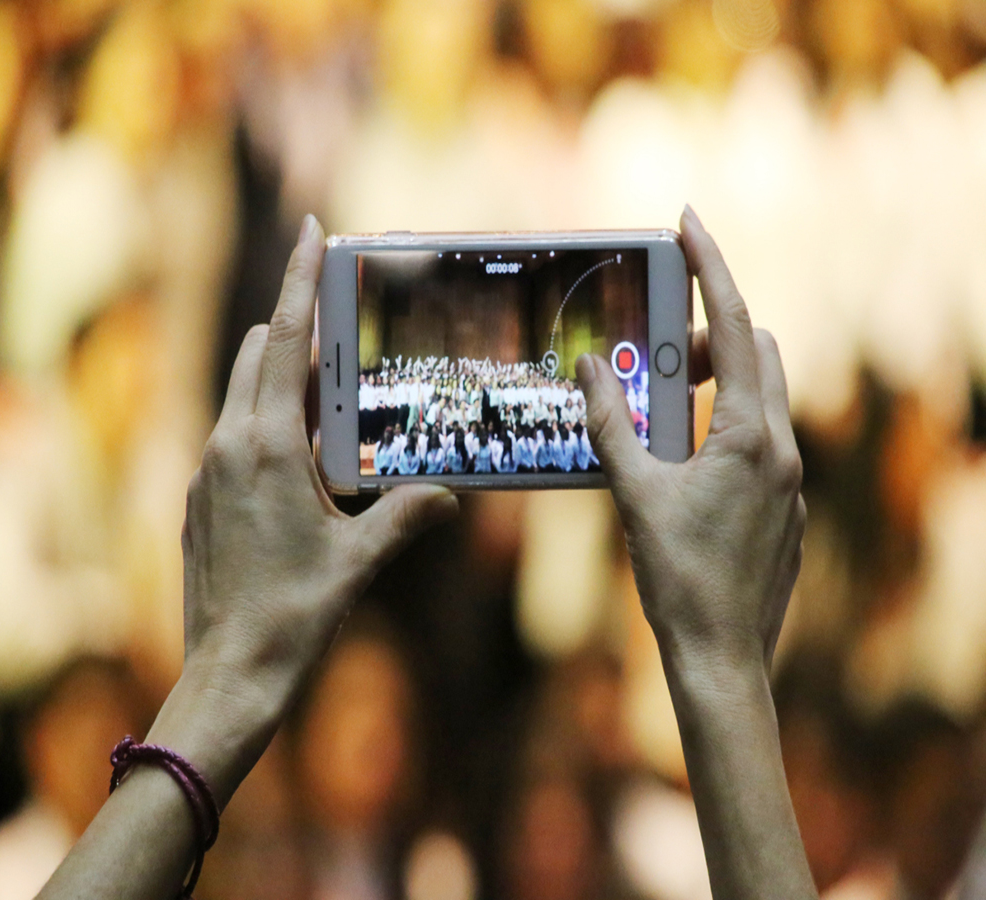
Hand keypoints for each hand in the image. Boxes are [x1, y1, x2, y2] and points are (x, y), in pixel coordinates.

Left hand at [166, 215, 457, 802]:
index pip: (283, 341)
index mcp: (264, 446)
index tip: (311, 230)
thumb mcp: (362, 559)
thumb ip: (409, 514)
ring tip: (336, 400)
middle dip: (297, 331)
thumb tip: (450, 493)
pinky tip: (306, 462)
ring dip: (285, 382)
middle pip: (258, 356)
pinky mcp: (202, 500)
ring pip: (244, 396)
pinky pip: (237, 437)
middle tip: (346, 334)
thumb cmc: (294, 614)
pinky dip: (270, 426)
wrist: (230, 673)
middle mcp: (227, 445)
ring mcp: (207, 472)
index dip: (299, 280)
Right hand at [577, 206, 804, 682]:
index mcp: (749, 437)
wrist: (722, 653)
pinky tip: (683, 457)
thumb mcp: (634, 494)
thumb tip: (590, 368)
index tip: (690, 223)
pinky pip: (760, 436)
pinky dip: (725, 422)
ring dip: (718, 380)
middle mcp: (781, 448)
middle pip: (758, 353)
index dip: (713, 267)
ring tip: (663, 402)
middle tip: (657, 344)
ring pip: (763, 395)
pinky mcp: (784, 501)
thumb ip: (610, 425)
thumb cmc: (677, 577)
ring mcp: (789, 477)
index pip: (736, 328)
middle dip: (710, 332)